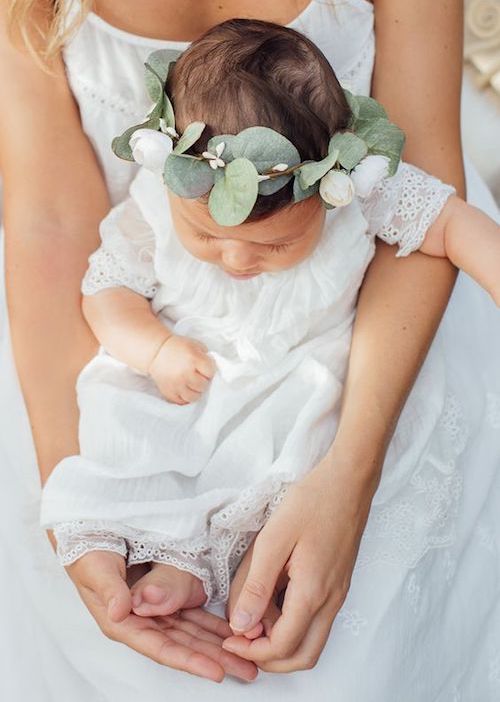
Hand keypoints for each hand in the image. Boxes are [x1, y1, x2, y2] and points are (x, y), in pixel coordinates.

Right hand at [66, 550, 257, 681]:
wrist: (88, 533)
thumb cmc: (86, 551)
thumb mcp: (95, 566)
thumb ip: (108, 588)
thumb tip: (120, 611)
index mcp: (123, 622)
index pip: (161, 647)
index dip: (189, 660)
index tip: (216, 670)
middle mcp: (142, 622)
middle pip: (183, 647)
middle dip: (214, 659)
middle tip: (248, 670)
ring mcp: (155, 611)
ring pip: (192, 633)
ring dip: (218, 645)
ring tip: (248, 657)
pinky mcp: (164, 597)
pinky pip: (192, 614)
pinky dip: (212, 624)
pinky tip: (232, 630)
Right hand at [148, 334, 215, 404]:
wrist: (156, 352)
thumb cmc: (179, 348)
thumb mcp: (196, 345)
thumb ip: (206, 356)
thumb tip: (214, 369)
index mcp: (193, 359)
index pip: (210, 372)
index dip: (209, 370)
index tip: (204, 368)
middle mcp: (185, 373)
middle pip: (203, 386)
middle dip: (203, 381)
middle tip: (198, 376)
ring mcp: (176, 384)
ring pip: (194, 397)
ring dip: (196, 391)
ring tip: (192, 384)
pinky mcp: (169, 392)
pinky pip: (182, 401)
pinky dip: (185, 397)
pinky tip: (184, 389)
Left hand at [222, 453, 379, 671]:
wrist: (348, 481)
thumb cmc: (313, 501)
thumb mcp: (274, 539)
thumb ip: (256, 585)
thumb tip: (241, 624)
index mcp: (313, 592)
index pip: (282, 646)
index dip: (252, 652)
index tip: (228, 638)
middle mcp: (331, 601)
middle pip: (303, 656)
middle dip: (268, 658)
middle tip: (241, 639)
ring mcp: (338, 594)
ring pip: (311, 640)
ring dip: (281, 641)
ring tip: (253, 615)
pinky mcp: (338, 584)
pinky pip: (316, 620)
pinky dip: (293, 623)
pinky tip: (272, 598)